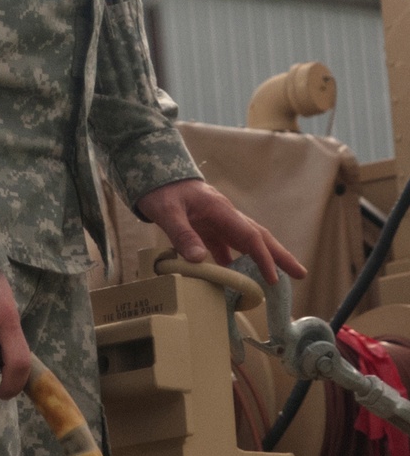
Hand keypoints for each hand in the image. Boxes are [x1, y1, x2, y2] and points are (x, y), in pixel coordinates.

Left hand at [136, 178, 305, 285]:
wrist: (154, 174)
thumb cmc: (161, 190)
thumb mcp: (167, 212)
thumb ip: (182, 234)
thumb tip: (198, 260)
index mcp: (220, 210)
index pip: (249, 236)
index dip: (263, 258)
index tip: (273, 278)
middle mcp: (225, 215)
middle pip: (258, 236)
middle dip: (280, 256)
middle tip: (301, 274)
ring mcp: (218, 222)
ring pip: (246, 243)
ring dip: (262, 260)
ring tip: (276, 281)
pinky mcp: (208, 228)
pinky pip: (228, 248)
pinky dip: (236, 263)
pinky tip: (237, 279)